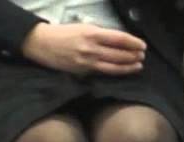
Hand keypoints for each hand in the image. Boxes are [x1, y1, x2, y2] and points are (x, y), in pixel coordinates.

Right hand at [21, 23, 145, 75]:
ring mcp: (87, 61)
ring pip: (113, 66)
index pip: (119, 39)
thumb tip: (118, 40)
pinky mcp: (83, 71)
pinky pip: (103, 72)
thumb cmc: (63, 33)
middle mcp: (91, 48)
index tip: (142, 45)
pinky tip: (123, 71)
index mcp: (92, 33)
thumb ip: (99, 33)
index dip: (133, 43)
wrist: (41, 43)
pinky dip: (116, 72)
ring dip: (128, 66)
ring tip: (138, 65)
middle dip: (133, 55)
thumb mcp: (82, 26)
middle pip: (119, 54)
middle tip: (142, 55)